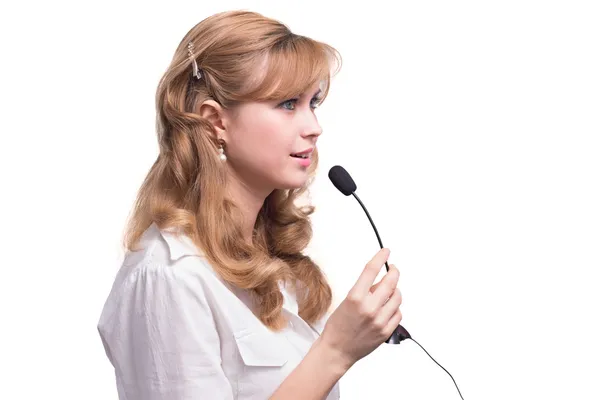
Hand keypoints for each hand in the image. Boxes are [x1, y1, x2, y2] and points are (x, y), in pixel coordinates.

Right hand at [320, 248, 402, 369]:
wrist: (337, 350)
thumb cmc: (338, 327)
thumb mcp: (346, 301)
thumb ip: (364, 290)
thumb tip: (379, 280)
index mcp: (355, 297)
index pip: (371, 270)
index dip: (380, 257)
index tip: (386, 251)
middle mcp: (369, 308)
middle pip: (390, 282)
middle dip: (394, 272)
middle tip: (393, 269)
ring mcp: (379, 320)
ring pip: (397, 297)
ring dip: (395, 291)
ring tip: (387, 293)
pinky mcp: (386, 331)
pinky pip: (399, 313)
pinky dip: (395, 308)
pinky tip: (387, 308)